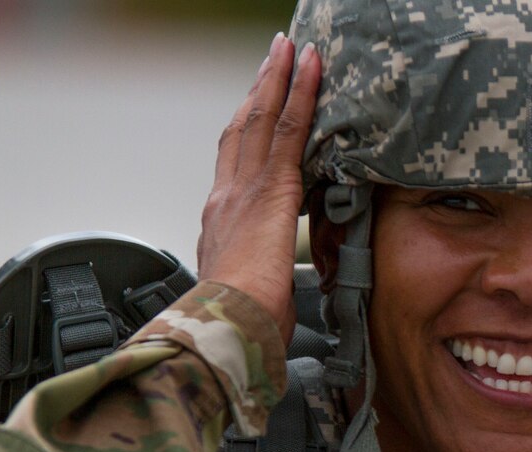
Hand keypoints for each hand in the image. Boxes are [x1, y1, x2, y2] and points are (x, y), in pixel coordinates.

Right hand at [195, 32, 321, 345]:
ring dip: (277, 79)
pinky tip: (310, 67)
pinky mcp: (270, 187)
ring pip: (262, 119)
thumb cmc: (241, 323)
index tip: (255, 107)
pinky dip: (300, 94)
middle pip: (242, 131)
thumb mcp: (250, 296)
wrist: (226, 324)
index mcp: (221, 224)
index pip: (234, 166)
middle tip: (272, 59)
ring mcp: (245, 188)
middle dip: (259, 93)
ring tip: (289, 48)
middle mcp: (226, 198)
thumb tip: (275, 292)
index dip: (244, 132)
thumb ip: (261, 281)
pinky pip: (288, 128)